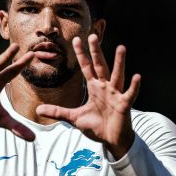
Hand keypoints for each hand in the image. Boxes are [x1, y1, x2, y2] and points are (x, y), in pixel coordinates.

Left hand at [36, 34, 140, 158]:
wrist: (111, 140)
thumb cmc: (96, 126)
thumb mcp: (74, 118)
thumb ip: (58, 112)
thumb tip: (38, 109)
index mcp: (94, 88)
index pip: (86, 67)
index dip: (81, 54)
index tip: (76, 39)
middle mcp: (105, 87)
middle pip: (100, 66)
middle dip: (96, 52)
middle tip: (93, 35)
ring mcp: (116, 95)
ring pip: (117, 75)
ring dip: (119, 62)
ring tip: (121, 47)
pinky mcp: (124, 104)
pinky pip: (130, 94)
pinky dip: (134, 86)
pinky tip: (137, 76)